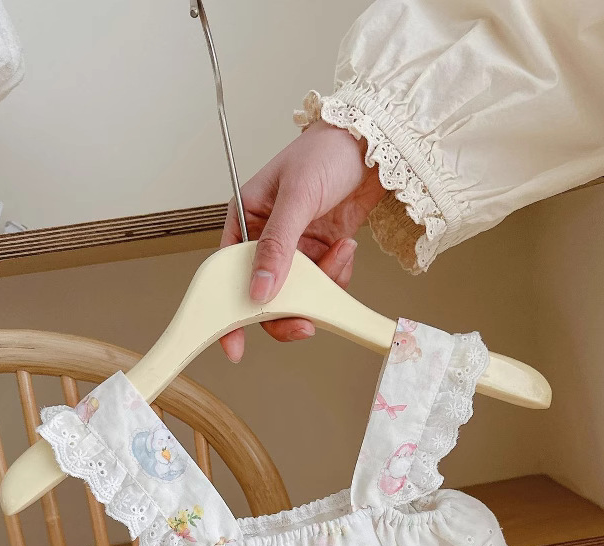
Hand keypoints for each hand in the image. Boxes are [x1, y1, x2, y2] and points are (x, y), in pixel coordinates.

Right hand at [219, 121, 385, 361]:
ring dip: (322, 285)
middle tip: (307, 322)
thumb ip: (278, 245)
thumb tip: (260, 289)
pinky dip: (338, 275)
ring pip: (299, 293)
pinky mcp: (322, 252)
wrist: (375, 143)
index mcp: (246, 219)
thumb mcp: (297, 197)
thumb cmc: (327, 152)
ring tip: (340, 253)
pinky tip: (347, 247)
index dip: (229, 310)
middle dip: (288, 309)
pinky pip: (324, 283)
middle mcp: (266, 237)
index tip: (233, 344)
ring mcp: (296, 248)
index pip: (228, 273)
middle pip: (265, 294)